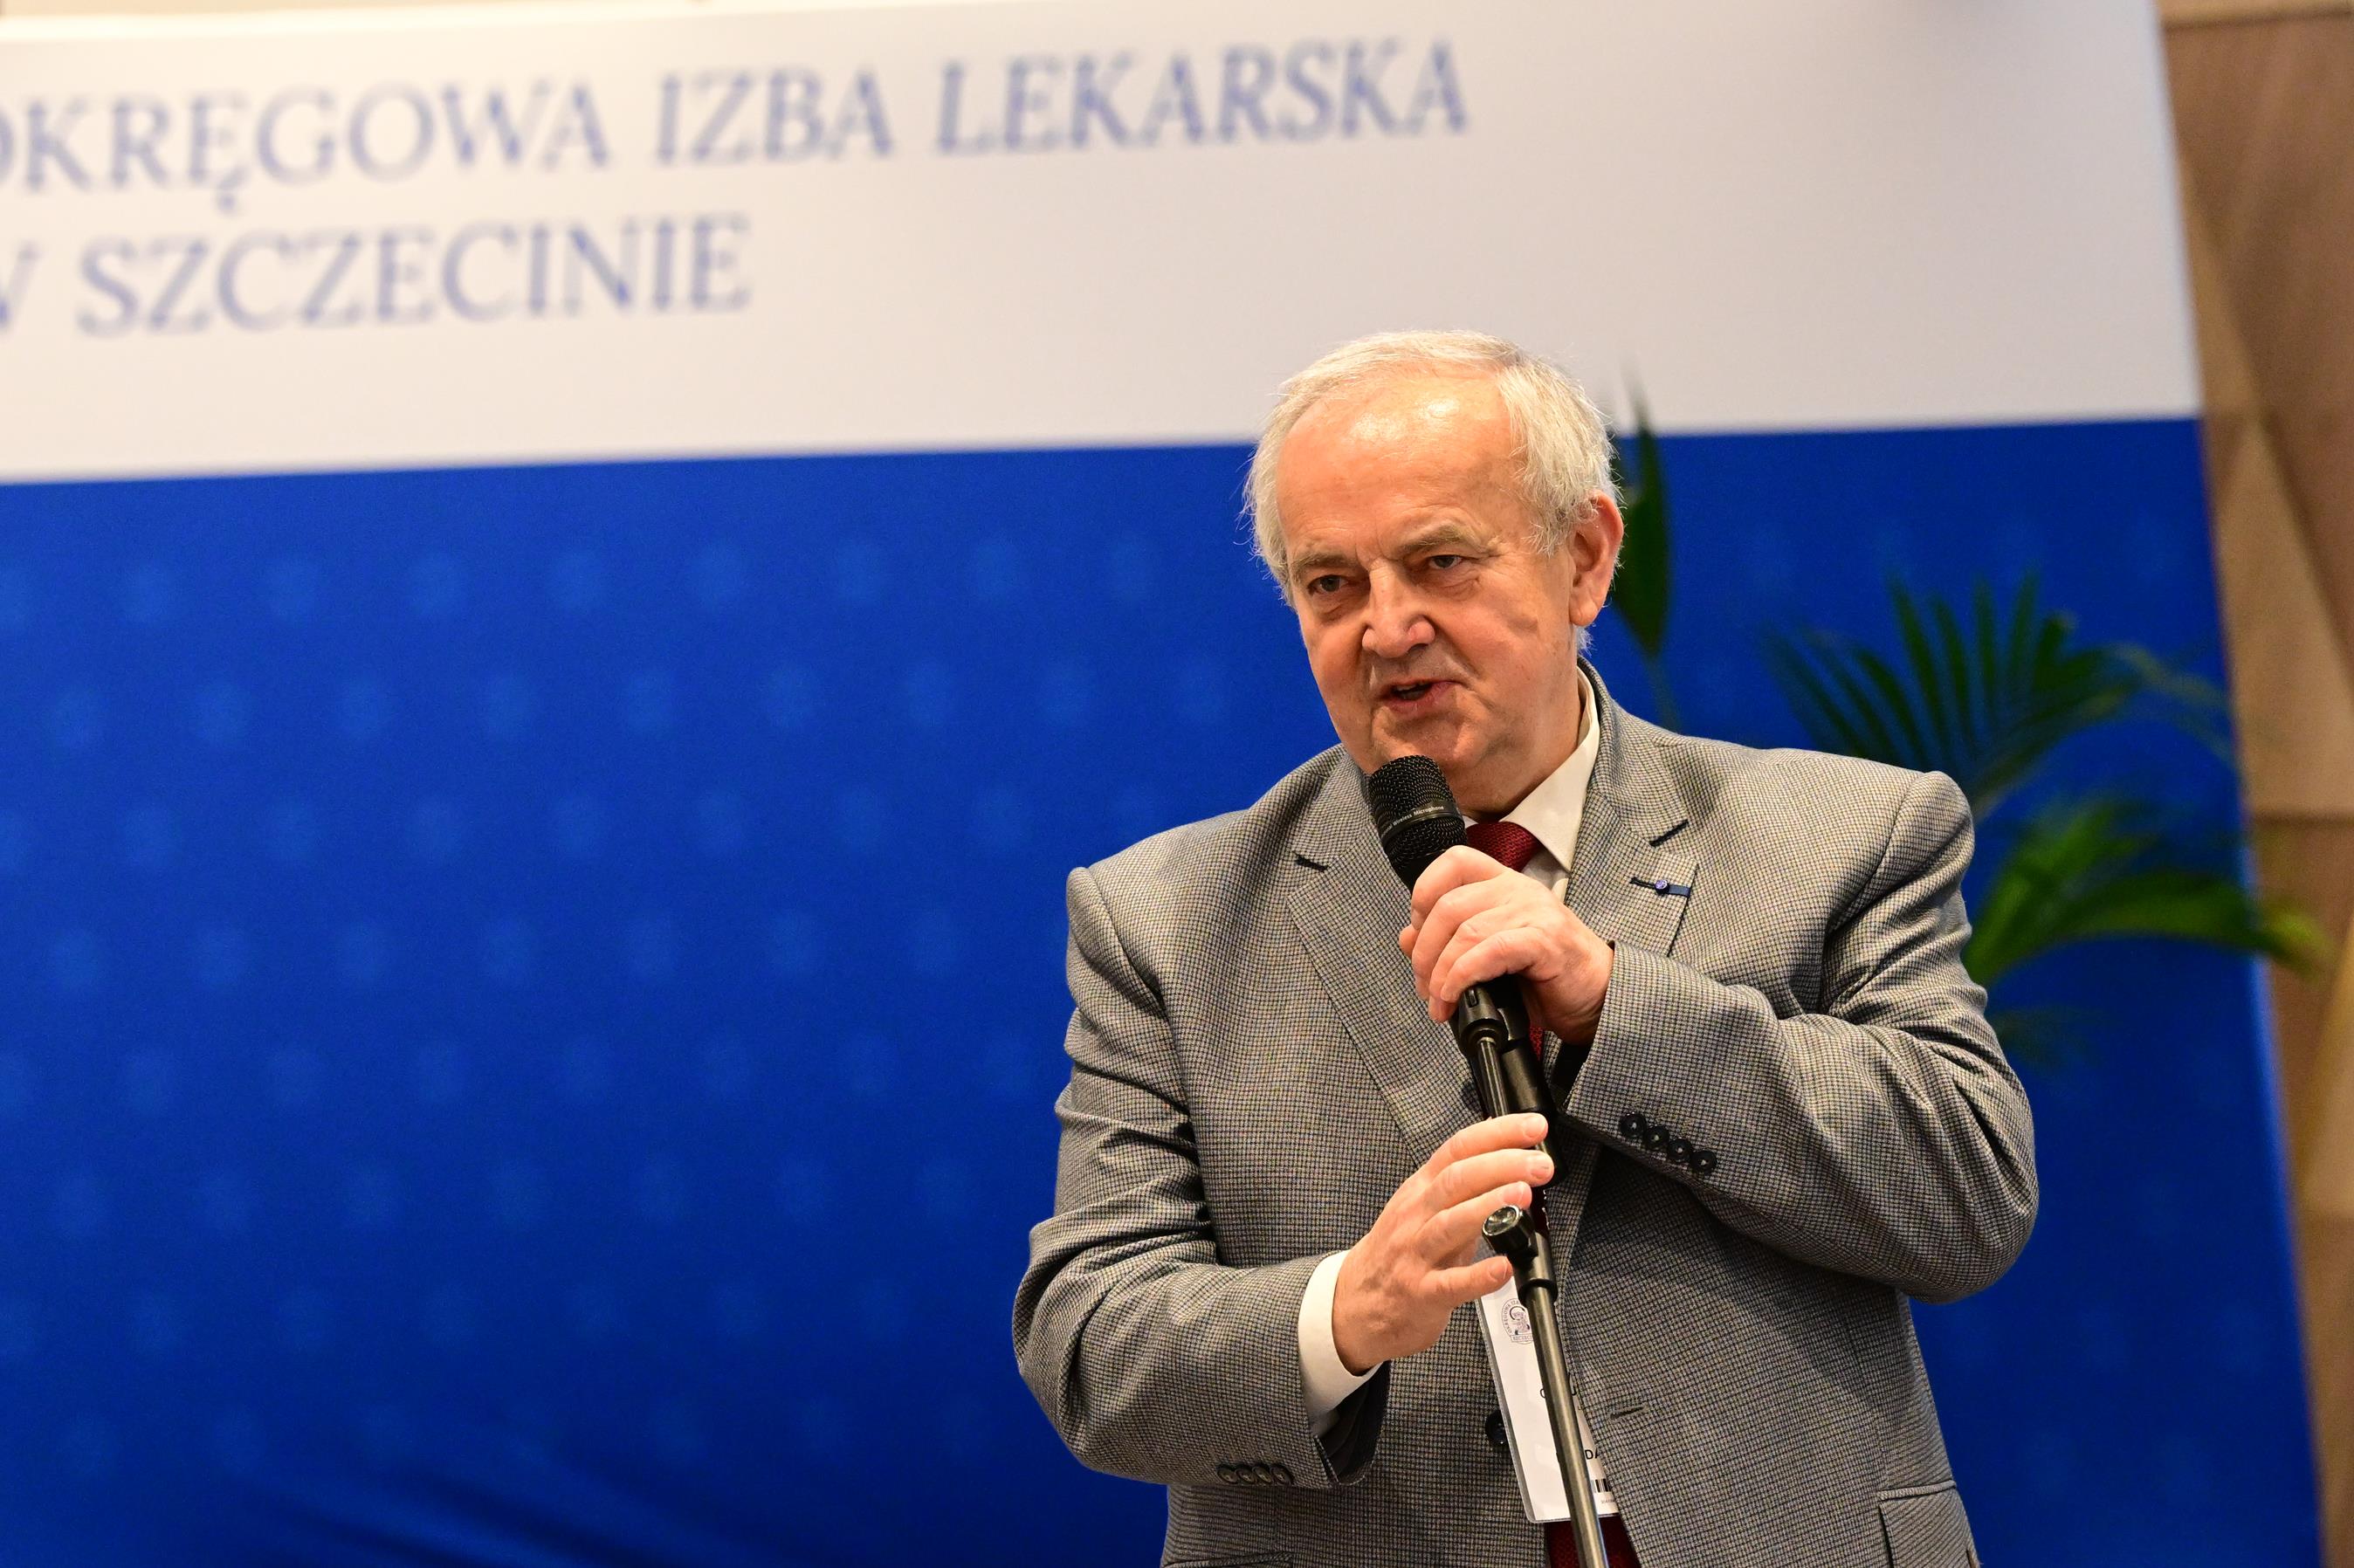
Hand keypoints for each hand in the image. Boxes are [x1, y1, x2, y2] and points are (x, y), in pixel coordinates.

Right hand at [1330, 1113, 1553, 1373]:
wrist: (1356, 1302)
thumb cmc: (1396, 1253)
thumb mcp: (1423, 1209)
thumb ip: (1465, 1188)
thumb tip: (1509, 1160)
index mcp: (1421, 1189)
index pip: (1459, 1148)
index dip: (1498, 1133)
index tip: (1532, 1127)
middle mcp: (1417, 1215)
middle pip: (1457, 1179)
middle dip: (1502, 1165)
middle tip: (1539, 1164)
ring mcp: (1416, 1253)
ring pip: (1450, 1223)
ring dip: (1488, 1206)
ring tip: (1521, 1195)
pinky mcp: (1421, 1292)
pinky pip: (1452, 1283)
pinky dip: (1480, 1275)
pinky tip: (1504, 1267)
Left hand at [1399, 845, 1613, 1044]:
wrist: (1598, 995)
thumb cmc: (1545, 974)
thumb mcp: (1489, 953)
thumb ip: (1448, 941)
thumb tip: (1406, 938)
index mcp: (1503, 882)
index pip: (1453, 862)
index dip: (1423, 896)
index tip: (1419, 936)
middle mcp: (1518, 889)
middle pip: (1448, 904)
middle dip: (1425, 951)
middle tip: (1425, 986)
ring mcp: (1534, 911)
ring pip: (1466, 930)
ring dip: (1441, 972)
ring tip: (1439, 1000)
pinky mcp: (1546, 940)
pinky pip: (1491, 951)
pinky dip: (1463, 976)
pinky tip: (1456, 995)